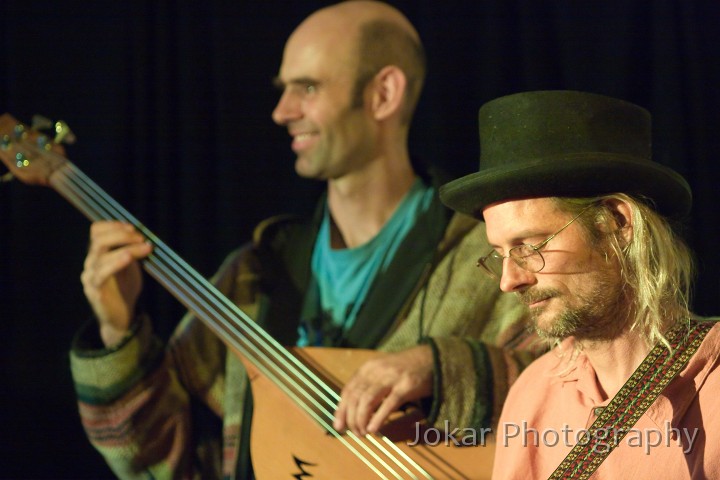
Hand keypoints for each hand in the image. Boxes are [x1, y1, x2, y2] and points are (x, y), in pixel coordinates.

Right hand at [80, 221, 152, 346]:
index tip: (133, 228)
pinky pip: (102, 274)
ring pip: (101, 255)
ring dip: (126, 248)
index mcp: (98, 254)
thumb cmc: (126, 288)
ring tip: (145, 248)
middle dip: (121, 235)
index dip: (113, 225)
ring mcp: (90, 277)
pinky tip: (128, 258)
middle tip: (141, 238)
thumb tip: (143, 235)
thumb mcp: (130, 265)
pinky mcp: (95, 291)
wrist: (121, 316)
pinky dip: (116, 263)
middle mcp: (90, 263)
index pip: (96, 231)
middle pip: (98, 240)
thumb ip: (131, 250)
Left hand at [333, 345, 433, 435]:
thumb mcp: (381, 373)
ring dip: (362, 420)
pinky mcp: (406, 386)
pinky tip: (374, 429)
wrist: (430, 358)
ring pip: (367, 401)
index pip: (348, 390)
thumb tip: (354, 411)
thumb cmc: (404, 370)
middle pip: (355, 397)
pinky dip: (378, 418)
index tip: (338, 425)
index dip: (341, 410)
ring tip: (363, 433)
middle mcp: (376, 371)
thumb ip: (368, 387)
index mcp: (368, 368)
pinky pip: (388, 404)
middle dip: (351, 418)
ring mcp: (391, 377)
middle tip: (354, 433)